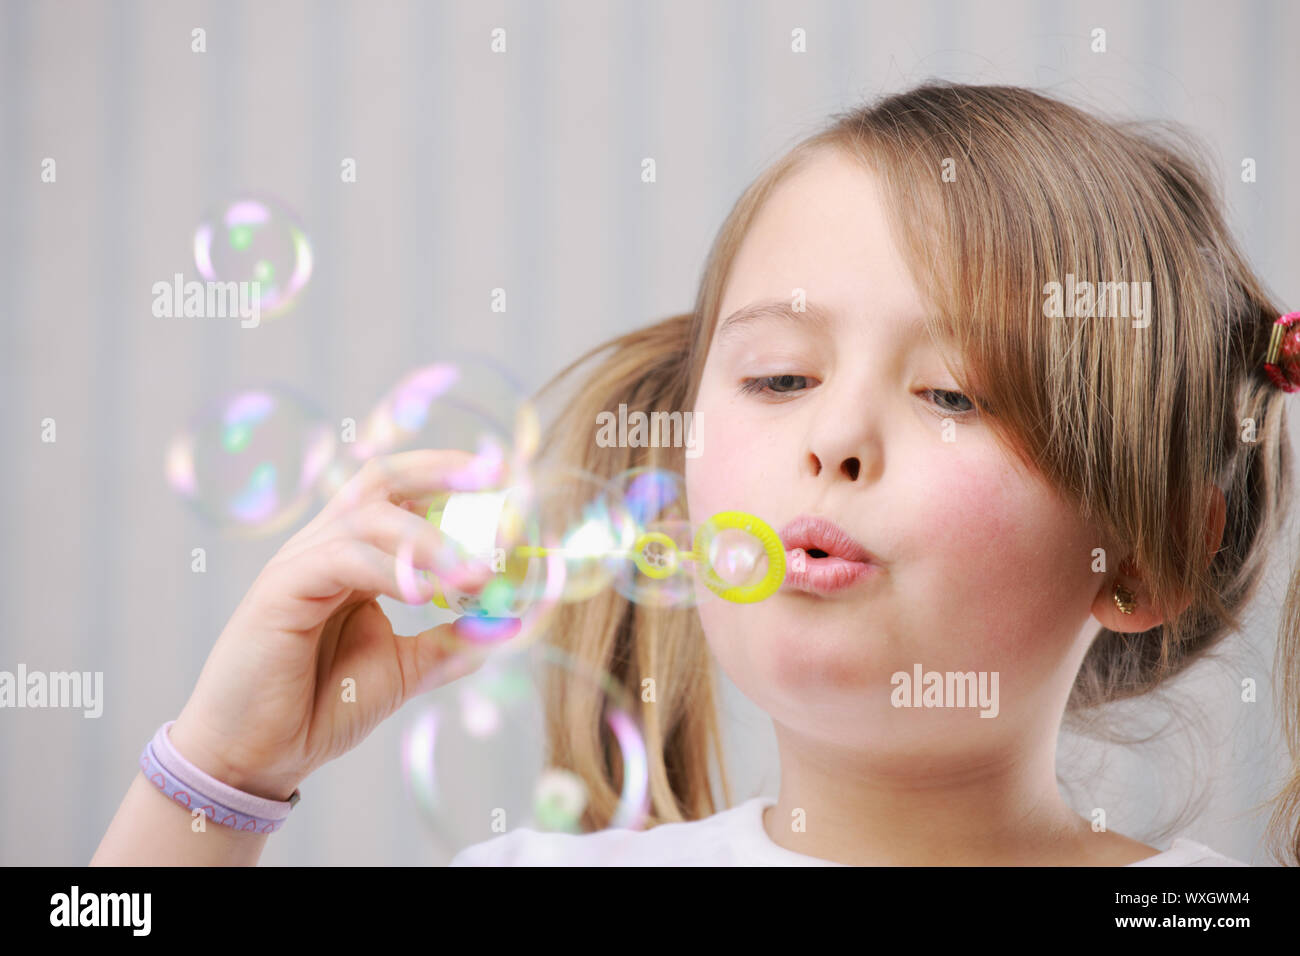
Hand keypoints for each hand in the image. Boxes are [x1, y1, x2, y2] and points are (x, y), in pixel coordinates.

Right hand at [168, 448, 516, 800]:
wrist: (258, 757)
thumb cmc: (321, 707)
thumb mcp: (403, 670)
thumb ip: (449, 643)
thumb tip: (506, 625)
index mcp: (356, 559)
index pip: (403, 494)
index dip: (451, 479)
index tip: (504, 478)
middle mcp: (327, 548)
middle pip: (382, 480)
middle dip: (442, 473)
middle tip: (497, 478)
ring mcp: (300, 563)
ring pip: (370, 516)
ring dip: (432, 540)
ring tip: (477, 574)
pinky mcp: (280, 589)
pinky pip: (343, 558)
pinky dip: (391, 570)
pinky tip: (428, 594)